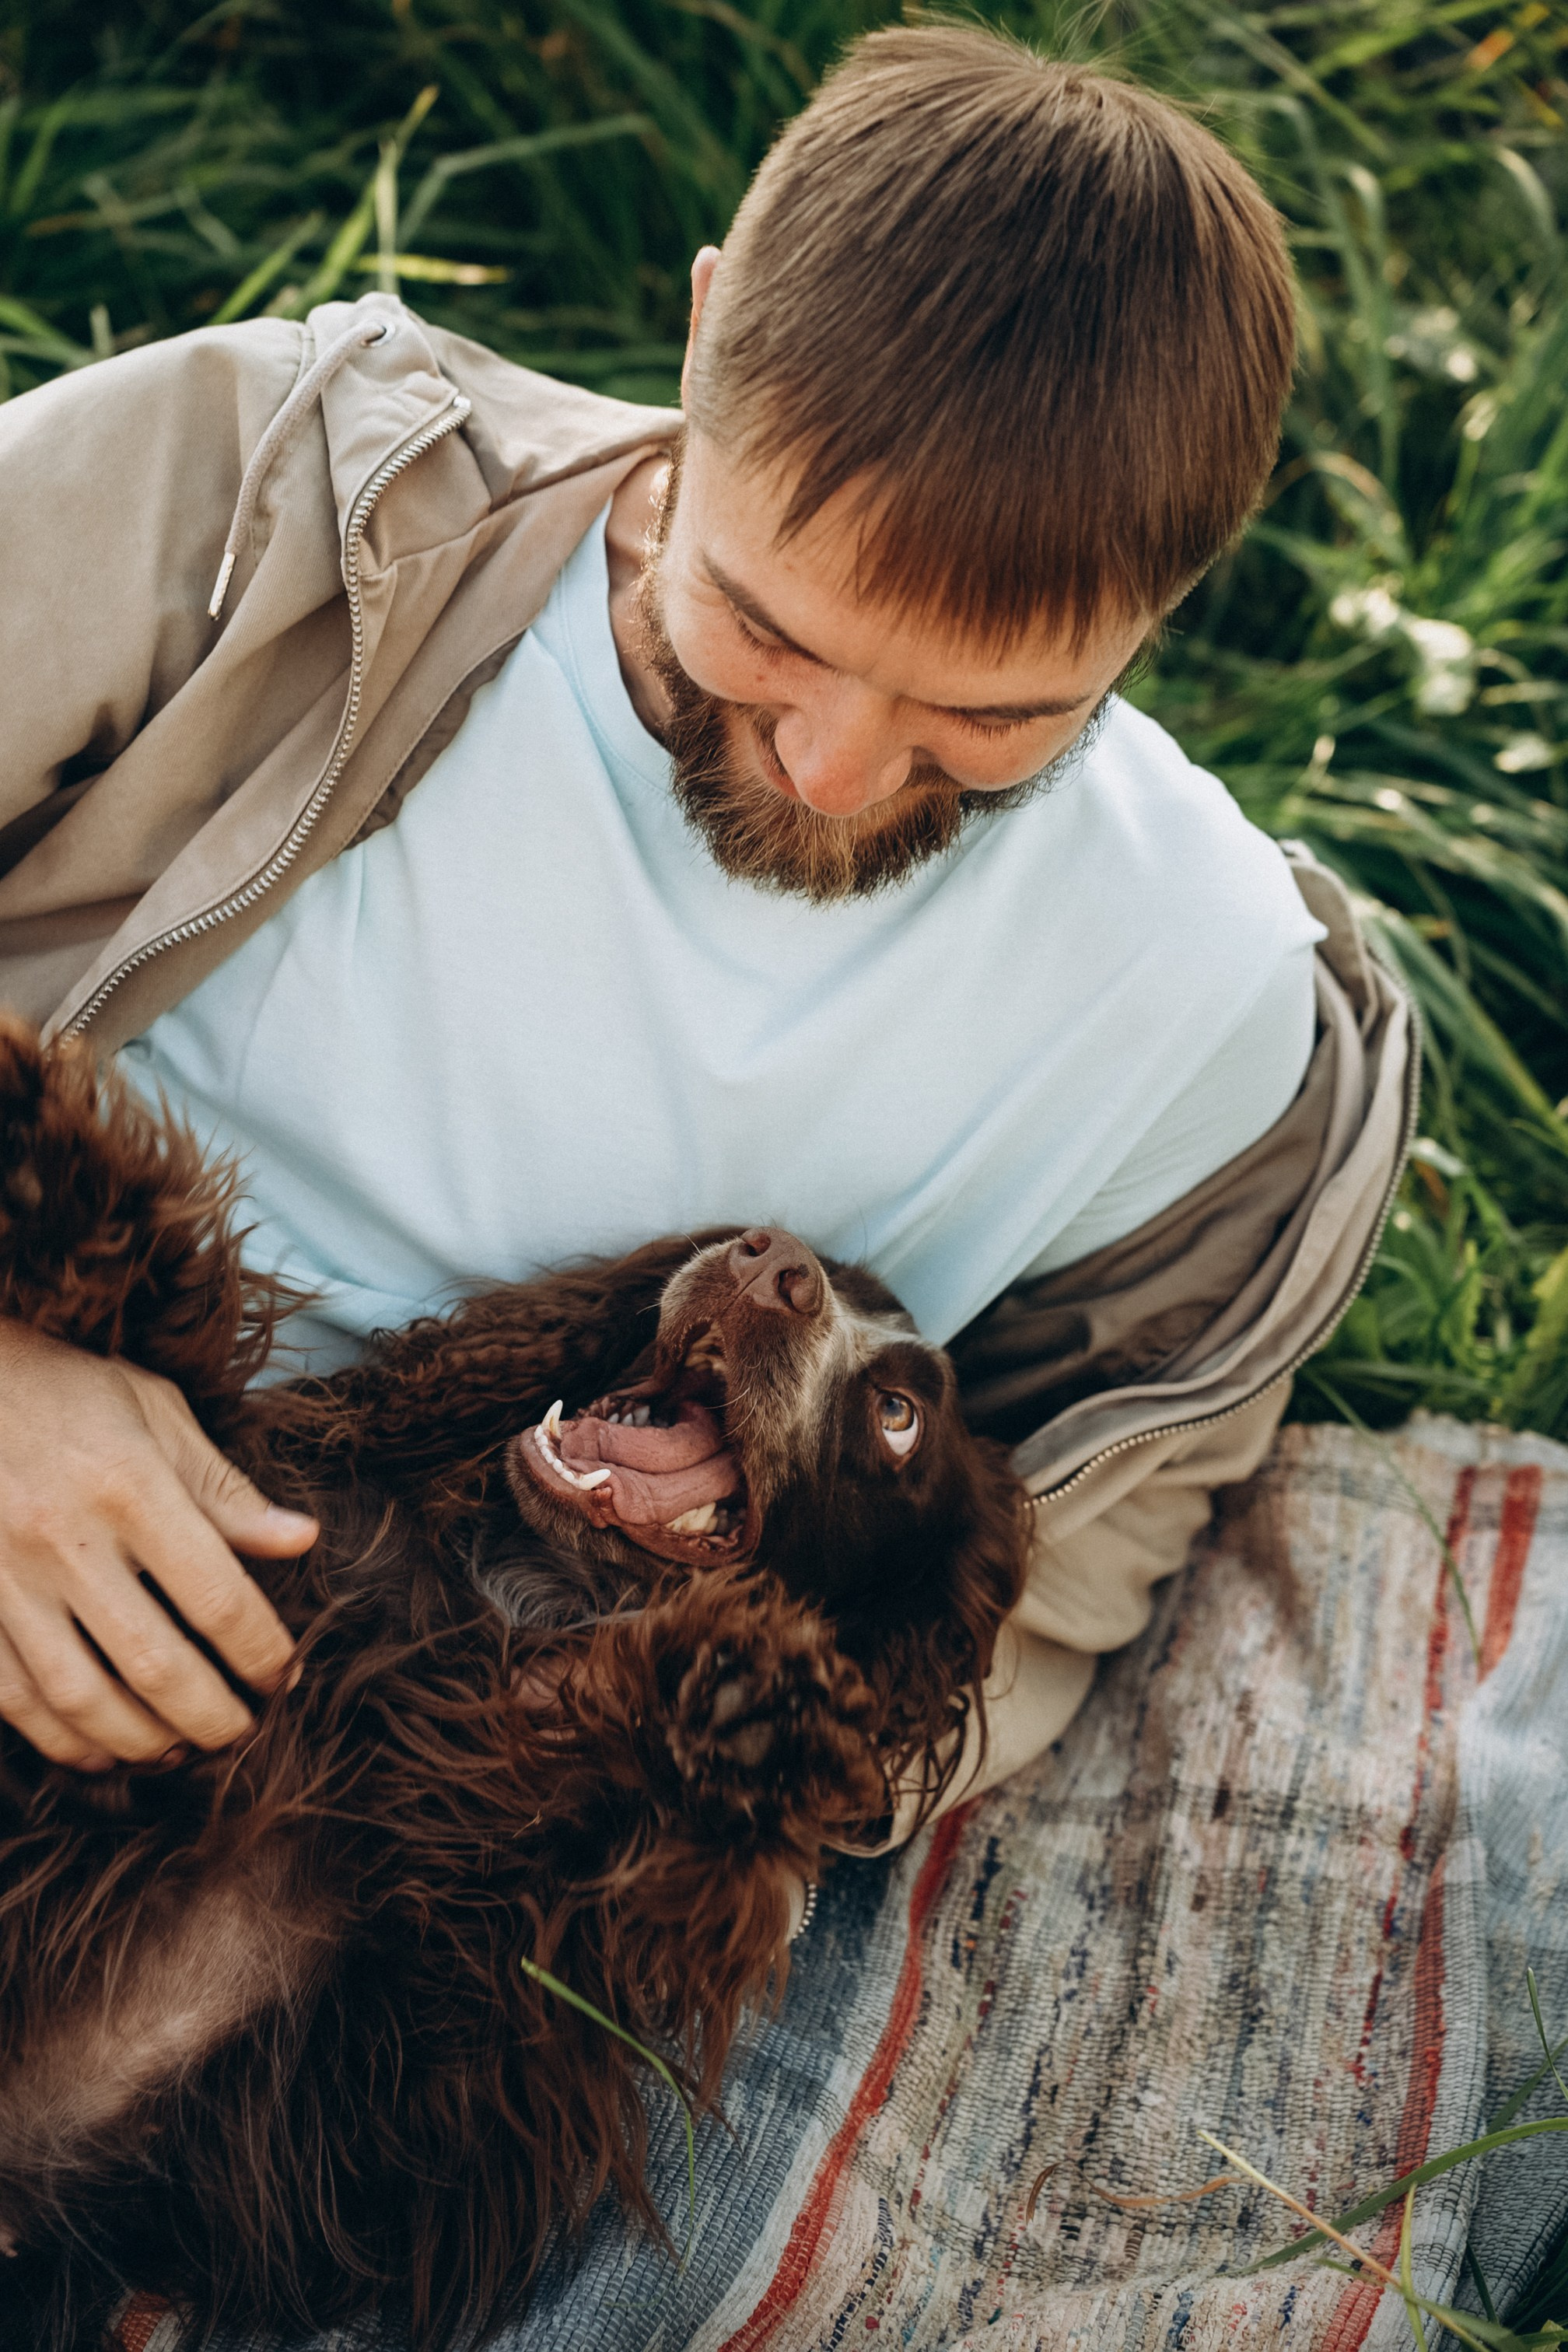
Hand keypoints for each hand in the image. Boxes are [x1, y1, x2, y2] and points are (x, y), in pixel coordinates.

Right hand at [0, 1319, 316, 1768]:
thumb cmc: (66, 1392)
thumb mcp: (155, 1411)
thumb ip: (224, 1487)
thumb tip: (302, 1540)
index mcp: (127, 1483)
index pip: (216, 1595)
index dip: (261, 1651)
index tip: (283, 1675)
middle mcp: (63, 1538)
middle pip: (154, 1663)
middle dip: (211, 1715)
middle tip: (243, 1732)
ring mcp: (3, 1578)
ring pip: (81, 1696)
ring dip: (141, 1740)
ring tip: (181, 1748)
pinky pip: (14, 1696)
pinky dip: (61, 1737)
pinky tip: (101, 1749)